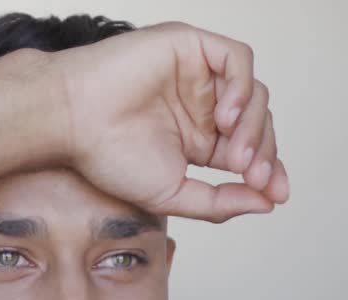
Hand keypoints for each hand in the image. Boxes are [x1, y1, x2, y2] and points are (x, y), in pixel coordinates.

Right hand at [52, 22, 288, 222]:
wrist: (72, 120)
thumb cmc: (108, 156)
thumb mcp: (172, 194)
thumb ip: (219, 202)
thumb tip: (266, 204)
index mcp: (197, 139)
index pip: (249, 151)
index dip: (267, 170)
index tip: (274, 194)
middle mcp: (201, 105)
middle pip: (258, 123)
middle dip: (263, 152)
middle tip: (251, 176)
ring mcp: (198, 75)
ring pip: (254, 94)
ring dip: (253, 127)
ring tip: (232, 154)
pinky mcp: (191, 47)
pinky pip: (237, 60)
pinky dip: (241, 89)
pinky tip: (223, 117)